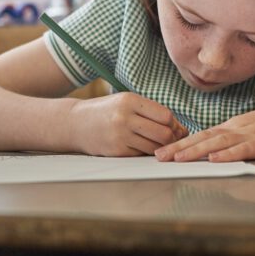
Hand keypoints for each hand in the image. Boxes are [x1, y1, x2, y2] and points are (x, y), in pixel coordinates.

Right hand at [70, 92, 188, 156]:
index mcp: (129, 101)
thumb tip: (179, 129)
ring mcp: (119, 136)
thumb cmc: (105, 111)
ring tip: (157, 143)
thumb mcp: (125, 102)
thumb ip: (150, 111)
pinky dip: (146, 152)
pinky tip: (141, 146)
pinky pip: (141, 155)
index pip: (165, 115)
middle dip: (171, 138)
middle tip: (170, 138)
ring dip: (161, 148)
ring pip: (155, 147)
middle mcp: (124, 117)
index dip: (174, 123)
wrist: (75, 123)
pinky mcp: (116, 151)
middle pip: (163, 133)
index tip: (174, 127)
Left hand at [155, 98, 254, 162]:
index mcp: (234, 126)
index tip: (162, 150)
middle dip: (178, 147)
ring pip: (217, 142)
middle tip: (157, 156)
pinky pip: (244, 149)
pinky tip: (214, 159)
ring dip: (195, 150)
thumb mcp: (254, 131)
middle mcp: (237, 128)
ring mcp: (251, 134)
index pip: (202, 134)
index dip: (181, 142)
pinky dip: (228, 154)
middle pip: (203, 137)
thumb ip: (236, 140)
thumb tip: (216, 152)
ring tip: (176, 158)